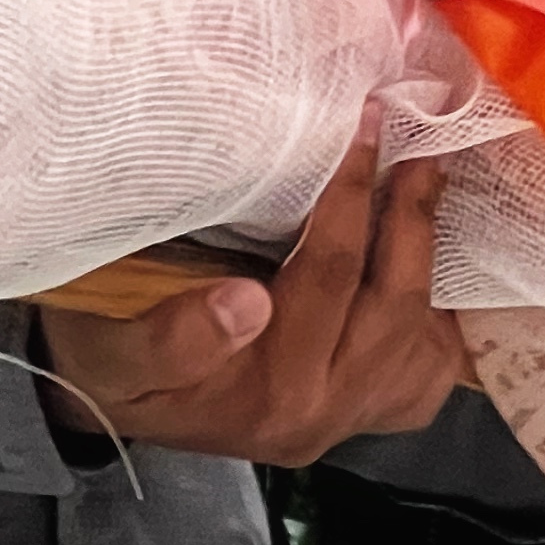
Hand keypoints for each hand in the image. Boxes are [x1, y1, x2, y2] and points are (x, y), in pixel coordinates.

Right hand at [34, 131, 470, 461]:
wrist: (104, 410)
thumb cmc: (107, 361)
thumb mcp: (113, 349)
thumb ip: (174, 335)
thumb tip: (246, 300)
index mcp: (262, 390)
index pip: (323, 277)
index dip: (349, 195)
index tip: (366, 122)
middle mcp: (317, 415)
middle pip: (391, 308)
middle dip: (408, 216)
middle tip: (419, 142)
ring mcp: (342, 422)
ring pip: (418, 341)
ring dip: (430, 258)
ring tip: (429, 180)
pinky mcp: (354, 419)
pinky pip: (423, 377)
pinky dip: (441, 321)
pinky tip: (437, 267)